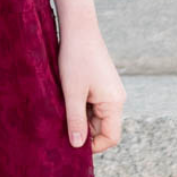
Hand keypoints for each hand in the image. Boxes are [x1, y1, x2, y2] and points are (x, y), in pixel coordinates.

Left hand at [56, 17, 125, 152]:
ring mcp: (110, 92)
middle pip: (103, 129)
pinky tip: (65, 101)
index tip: (71, 144)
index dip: (93, 146)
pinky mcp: (102, 86)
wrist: (78, 29)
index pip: (111, 137)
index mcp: (114, 103)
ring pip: (95, 118)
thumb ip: (75, 121)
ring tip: (61, 112)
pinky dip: (79, 108)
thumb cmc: (75, 59)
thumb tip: (77, 146)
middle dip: (83, 132)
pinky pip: (92, 106)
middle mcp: (116, 99)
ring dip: (79, 119)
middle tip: (60, 129)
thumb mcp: (72, 93)